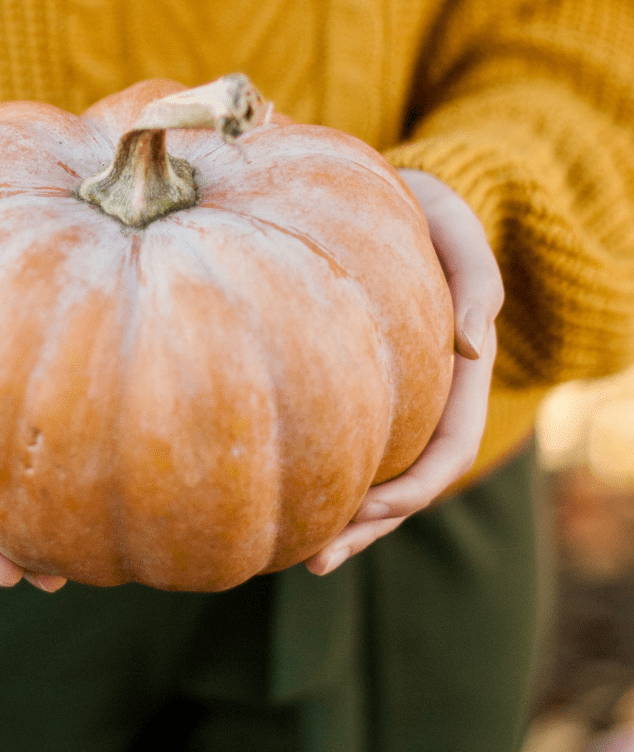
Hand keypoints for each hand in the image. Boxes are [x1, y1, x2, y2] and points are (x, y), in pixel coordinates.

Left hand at [306, 169, 503, 575]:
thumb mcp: (454, 227)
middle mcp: (423, 395)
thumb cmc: (419, 207)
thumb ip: (476, 281)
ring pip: (370, 472)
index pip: (447, 449)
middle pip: (407, 481)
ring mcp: (387, 395)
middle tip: (317, 559)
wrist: (377, 192)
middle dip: (368, 525)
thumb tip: (471, 349)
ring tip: (296, 557)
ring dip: (342, 519)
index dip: (416, 488)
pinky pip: (336, 438)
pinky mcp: (347, 383)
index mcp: (455, 373)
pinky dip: (314, 473)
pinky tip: (276, 496)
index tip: (372, 509)